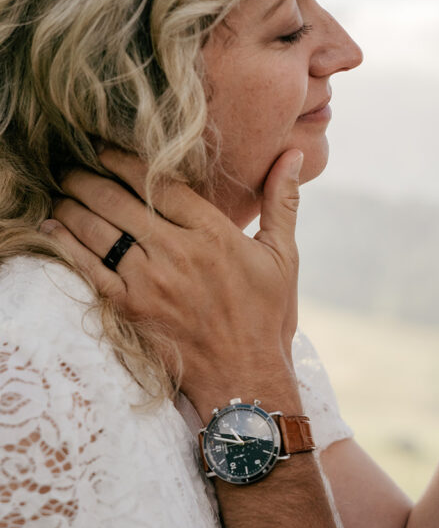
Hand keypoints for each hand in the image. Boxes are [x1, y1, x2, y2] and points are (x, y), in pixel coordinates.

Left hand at [45, 147, 304, 415]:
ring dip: (74, 203)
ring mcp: (149, 283)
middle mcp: (177, 253)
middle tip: (74, 163)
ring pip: (99, 230)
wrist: (244, 379)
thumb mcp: (284, 256)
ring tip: (64, 188)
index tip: (106, 148)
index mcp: (213, 233)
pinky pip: (88, 268)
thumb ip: (283, 201)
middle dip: (90, 177)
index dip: (126, 160)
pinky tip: (54, 226)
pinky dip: (67, 243)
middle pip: (120, 201)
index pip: (159, 183)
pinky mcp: (129, 310)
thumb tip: (294, 154)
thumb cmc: (267, 316)